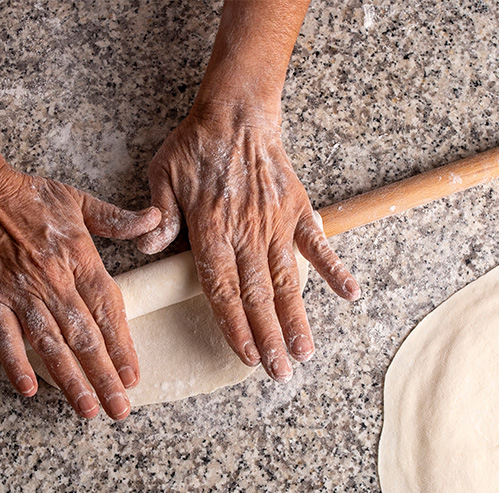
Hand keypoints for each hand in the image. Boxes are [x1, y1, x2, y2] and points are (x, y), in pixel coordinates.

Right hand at [0, 160, 160, 419]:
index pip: (107, 309)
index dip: (121, 344)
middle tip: (120, 409)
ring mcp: (21, 292)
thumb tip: (156, 219)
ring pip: (50, 343)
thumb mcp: (80, 201)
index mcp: (79, 257)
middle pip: (84, 335)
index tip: (133, 375)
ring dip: (69, 379)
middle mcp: (54, 280)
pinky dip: (14, 362)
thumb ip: (118, 219)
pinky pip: (4, 336)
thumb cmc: (30, 197)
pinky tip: (28, 389)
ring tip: (87, 409)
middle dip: (104, 375)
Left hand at [138, 107, 358, 380]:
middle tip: (280, 373)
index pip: (222, 289)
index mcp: (210, 230)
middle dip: (268, 338)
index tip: (247, 356)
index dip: (235, 326)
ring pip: (286, 279)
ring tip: (306, 352)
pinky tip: (349, 294)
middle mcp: (246, 233)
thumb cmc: (194, 147)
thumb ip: (158, 217)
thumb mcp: (162, 176)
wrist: (235, 112)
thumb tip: (148, 250)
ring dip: (297, 318)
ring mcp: (275, 223)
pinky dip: (333, 267)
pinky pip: (318, 242)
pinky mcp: (296, 209)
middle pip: (257, 295)